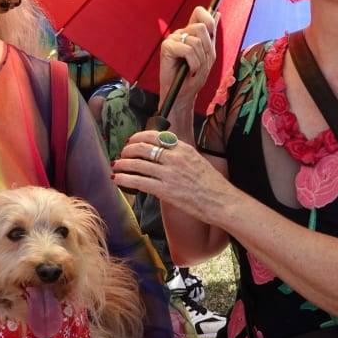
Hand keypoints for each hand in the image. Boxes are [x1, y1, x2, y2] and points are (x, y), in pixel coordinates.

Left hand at [112, 130, 233, 224]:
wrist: (221, 202)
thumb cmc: (212, 185)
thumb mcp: (197, 160)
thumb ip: (180, 155)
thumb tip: (162, 154)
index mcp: (183, 148)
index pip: (155, 136)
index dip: (139, 137)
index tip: (132, 141)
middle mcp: (174, 158)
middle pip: (142, 147)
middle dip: (128, 149)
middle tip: (122, 153)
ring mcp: (169, 174)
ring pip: (137, 164)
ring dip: (122, 163)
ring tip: (116, 165)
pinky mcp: (165, 191)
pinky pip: (138, 182)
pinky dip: (124, 179)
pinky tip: (117, 179)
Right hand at [158, 6, 218, 105]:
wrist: (183, 94)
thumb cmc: (194, 77)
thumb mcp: (208, 55)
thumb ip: (211, 35)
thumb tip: (217, 13)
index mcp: (191, 33)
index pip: (199, 12)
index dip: (208, 19)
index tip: (211, 32)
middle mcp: (181, 33)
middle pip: (201, 27)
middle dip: (206, 47)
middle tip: (201, 61)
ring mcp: (173, 39)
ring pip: (196, 41)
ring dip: (200, 59)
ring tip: (194, 68)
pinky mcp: (166, 47)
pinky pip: (187, 50)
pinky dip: (193, 63)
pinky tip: (189, 70)